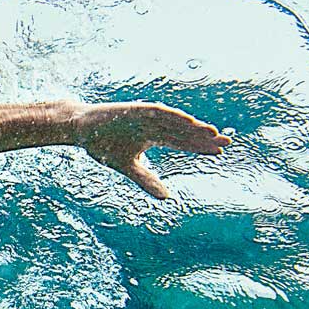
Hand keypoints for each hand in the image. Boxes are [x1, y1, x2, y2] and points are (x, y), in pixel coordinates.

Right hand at [74, 102, 229, 199]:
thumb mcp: (128, 167)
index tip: (219, 153)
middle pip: (185, 131)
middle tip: (227, 142)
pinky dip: (173, 116)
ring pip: (175, 121)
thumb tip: (168, 198)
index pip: (183, 142)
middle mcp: (155, 125)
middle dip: (204, 137)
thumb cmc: (103, 145)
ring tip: (212, 132)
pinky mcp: (136, 110)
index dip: (200, 147)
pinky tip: (188, 120)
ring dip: (193, 126)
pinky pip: (159, 112)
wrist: (82, 129)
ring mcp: (146, 116)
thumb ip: (147, 180)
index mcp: (155, 136)